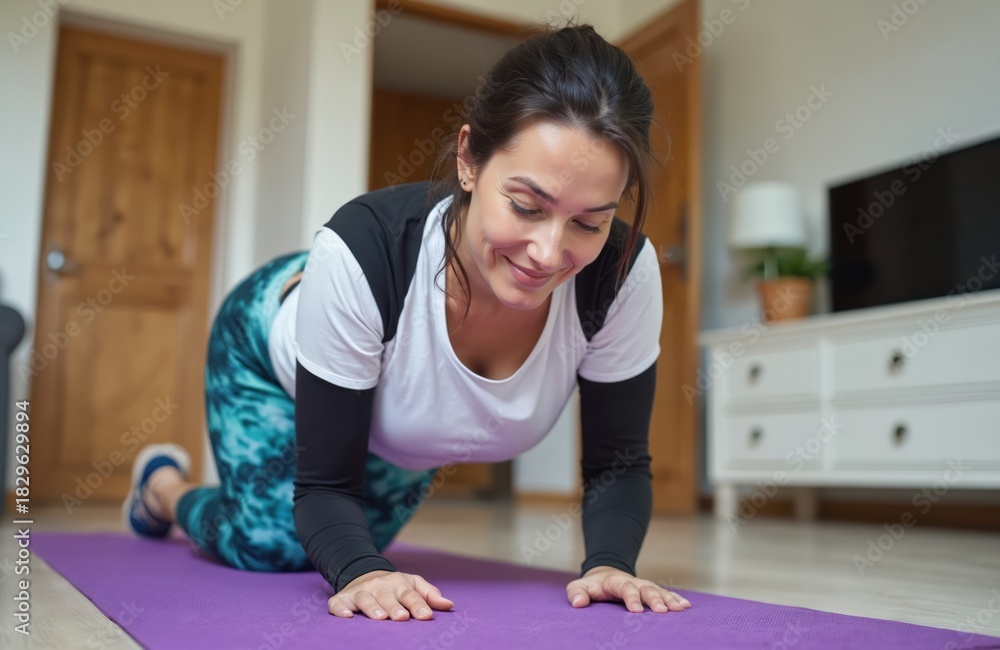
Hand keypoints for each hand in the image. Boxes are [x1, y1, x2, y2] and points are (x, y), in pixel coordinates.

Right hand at [328, 570, 453, 620]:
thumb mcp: (413, 585)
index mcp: (398, 583)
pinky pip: (339, 604)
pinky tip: (346, 616)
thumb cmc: (394, 587)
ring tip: (380, 618)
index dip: (418, 605)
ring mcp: (360, 591)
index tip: (426, 616)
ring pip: (365, 599)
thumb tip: (449, 605)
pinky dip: (341, 609)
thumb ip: (430, 594)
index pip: (410, 594)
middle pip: (388, 597)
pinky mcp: (342, 598)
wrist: (364, 575)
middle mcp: (379, 586)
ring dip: (372, 608)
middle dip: (395, 607)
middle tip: (402, 618)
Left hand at [566, 566, 690, 612]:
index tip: (636, 611)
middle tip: (663, 611)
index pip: (625, 588)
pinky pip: (666, 594)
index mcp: (616, 582)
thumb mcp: (579, 586)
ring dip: (670, 599)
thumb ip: (576, 592)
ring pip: (659, 591)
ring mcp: (644, 586)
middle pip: (646, 589)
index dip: (631, 598)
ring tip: (681, 608)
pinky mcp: (651, 591)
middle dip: (655, 599)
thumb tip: (578, 603)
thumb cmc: (592, 586)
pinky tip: (686, 606)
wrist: (605, 575)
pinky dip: (676, 598)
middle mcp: (634, 582)